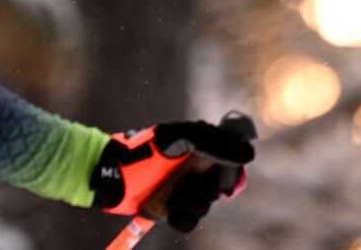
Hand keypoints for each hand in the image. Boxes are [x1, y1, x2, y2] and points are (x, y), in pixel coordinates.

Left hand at [91, 114, 255, 232]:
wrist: (113, 174)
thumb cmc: (145, 149)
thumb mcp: (183, 137)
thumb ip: (216, 143)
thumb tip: (247, 157)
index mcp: (204, 146)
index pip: (235, 158)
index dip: (233, 170)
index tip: (223, 178)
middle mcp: (197, 168)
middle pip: (220, 186)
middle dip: (204, 188)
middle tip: (185, 182)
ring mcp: (185, 189)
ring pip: (206, 206)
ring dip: (189, 201)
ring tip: (171, 194)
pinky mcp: (172, 210)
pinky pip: (189, 222)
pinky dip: (180, 217)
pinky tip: (168, 208)